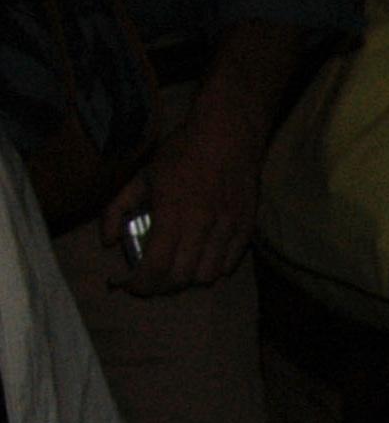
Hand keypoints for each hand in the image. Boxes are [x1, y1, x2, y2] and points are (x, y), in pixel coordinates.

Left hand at [103, 102, 263, 295]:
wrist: (228, 136)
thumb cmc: (181, 153)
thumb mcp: (141, 175)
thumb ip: (117, 209)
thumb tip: (108, 243)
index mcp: (173, 211)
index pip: (156, 265)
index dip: (140, 283)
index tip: (128, 285)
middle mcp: (202, 225)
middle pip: (181, 278)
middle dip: (160, 286)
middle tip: (148, 281)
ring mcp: (228, 230)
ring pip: (206, 277)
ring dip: (187, 280)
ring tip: (175, 271)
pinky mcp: (246, 230)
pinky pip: (228, 266)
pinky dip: (211, 270)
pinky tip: (199, 259)